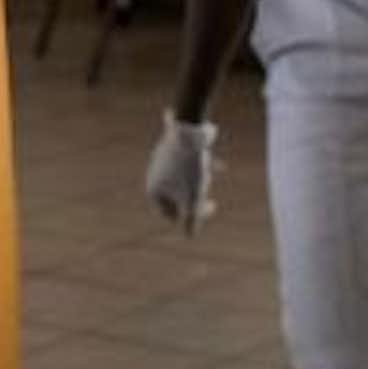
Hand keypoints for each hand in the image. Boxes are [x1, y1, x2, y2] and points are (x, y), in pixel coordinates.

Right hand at [145, 115, 217, 235]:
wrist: (189, 131)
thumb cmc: (191, 168)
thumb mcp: (195, 199)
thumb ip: (192, 220)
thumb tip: (190, 236)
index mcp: (153, 190)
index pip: (169, 214)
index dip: (190, 217)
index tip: (207, 208)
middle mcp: (152, 174)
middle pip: (175, 196)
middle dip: (194, 197)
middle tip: (209, 195)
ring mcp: (159, 159)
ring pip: (181, 177)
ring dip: (197, 179)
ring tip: (210, 171)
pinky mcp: (170, 145)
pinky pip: (184, 160)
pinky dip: (197, 164)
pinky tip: (215, 161)